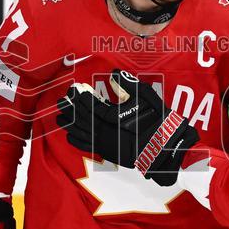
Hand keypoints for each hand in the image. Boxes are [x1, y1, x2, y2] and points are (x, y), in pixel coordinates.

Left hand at [56, 69, 198, 186]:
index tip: (73, 89)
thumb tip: (114, 74)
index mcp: (113, 117)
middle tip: (61, 101)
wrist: (169, 150)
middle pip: (82, 119)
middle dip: (71, 109)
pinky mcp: (109, 154)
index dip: (81, 97)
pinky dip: (77, 141)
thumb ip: (129, 85)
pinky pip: (88, 147)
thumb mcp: (148, 98)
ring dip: (70, 125)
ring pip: (82, 134)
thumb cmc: (160, 122)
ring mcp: (106, 144)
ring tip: (59, 117)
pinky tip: (69, 136)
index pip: (91, 105)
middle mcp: (106, 132)